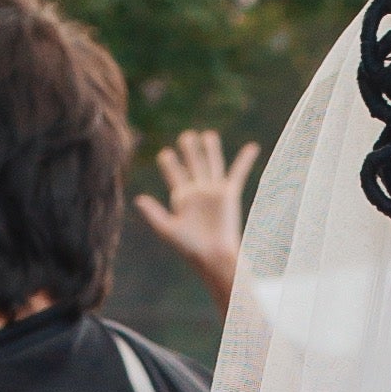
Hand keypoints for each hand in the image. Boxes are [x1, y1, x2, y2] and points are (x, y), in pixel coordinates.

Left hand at [134, 128, 258, 308]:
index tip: (165, 155)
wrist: (214, 257)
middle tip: (187, 136)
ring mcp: (214, 192)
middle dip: (190, 150)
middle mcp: (198, 192)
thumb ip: (153, 214)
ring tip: (208, 134)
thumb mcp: (168, 230)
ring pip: (212, 164)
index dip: (169, 163)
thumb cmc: (191, 248)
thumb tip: (138, 199)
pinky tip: (253, 147)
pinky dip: (245, 160)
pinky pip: (238, 172)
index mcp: (182, 199)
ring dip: (211, 149)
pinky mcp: (230, 194)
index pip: (174, 174)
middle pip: (193, 165)